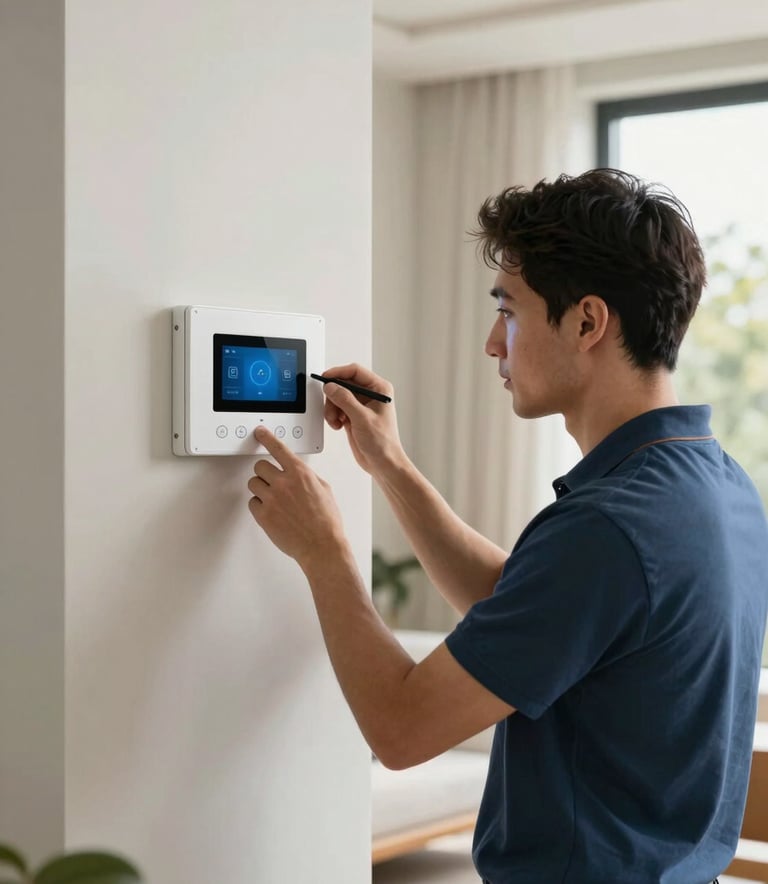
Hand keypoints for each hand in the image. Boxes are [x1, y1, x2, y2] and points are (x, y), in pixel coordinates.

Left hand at [247, 426, 346, 566]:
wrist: (322, 546)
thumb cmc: (327, 521)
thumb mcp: (324, 489)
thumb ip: (307, 476)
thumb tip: (297, 473)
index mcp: (300, 473)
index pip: (278, 448)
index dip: (266, 437)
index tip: (260, 432)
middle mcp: (284, 483)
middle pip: (260, 466)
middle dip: (266, 473)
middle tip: (273, 482)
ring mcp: (272, 499)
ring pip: (253, 483)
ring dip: (261, 488)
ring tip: (274, 499)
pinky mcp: (263, 515)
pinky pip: (252, 502)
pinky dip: (259, 506)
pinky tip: (272, 511)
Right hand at [321, 363, 405, 476]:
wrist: (382, 463)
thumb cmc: (383, 442)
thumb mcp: (362, 418)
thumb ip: (345, 400)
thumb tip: (331, 386)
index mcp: (379, 389)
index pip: (355, 371)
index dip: (338, 373)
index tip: (325, 378)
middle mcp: (370, 395)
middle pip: (343, 384)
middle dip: (333, 396)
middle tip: (331, 408)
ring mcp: (360, 405)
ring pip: (337, 396)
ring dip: (331, 408)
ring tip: (336, 421)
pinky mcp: (352, 415)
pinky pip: (336, 408)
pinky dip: (333, 415)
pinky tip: (338, 425)